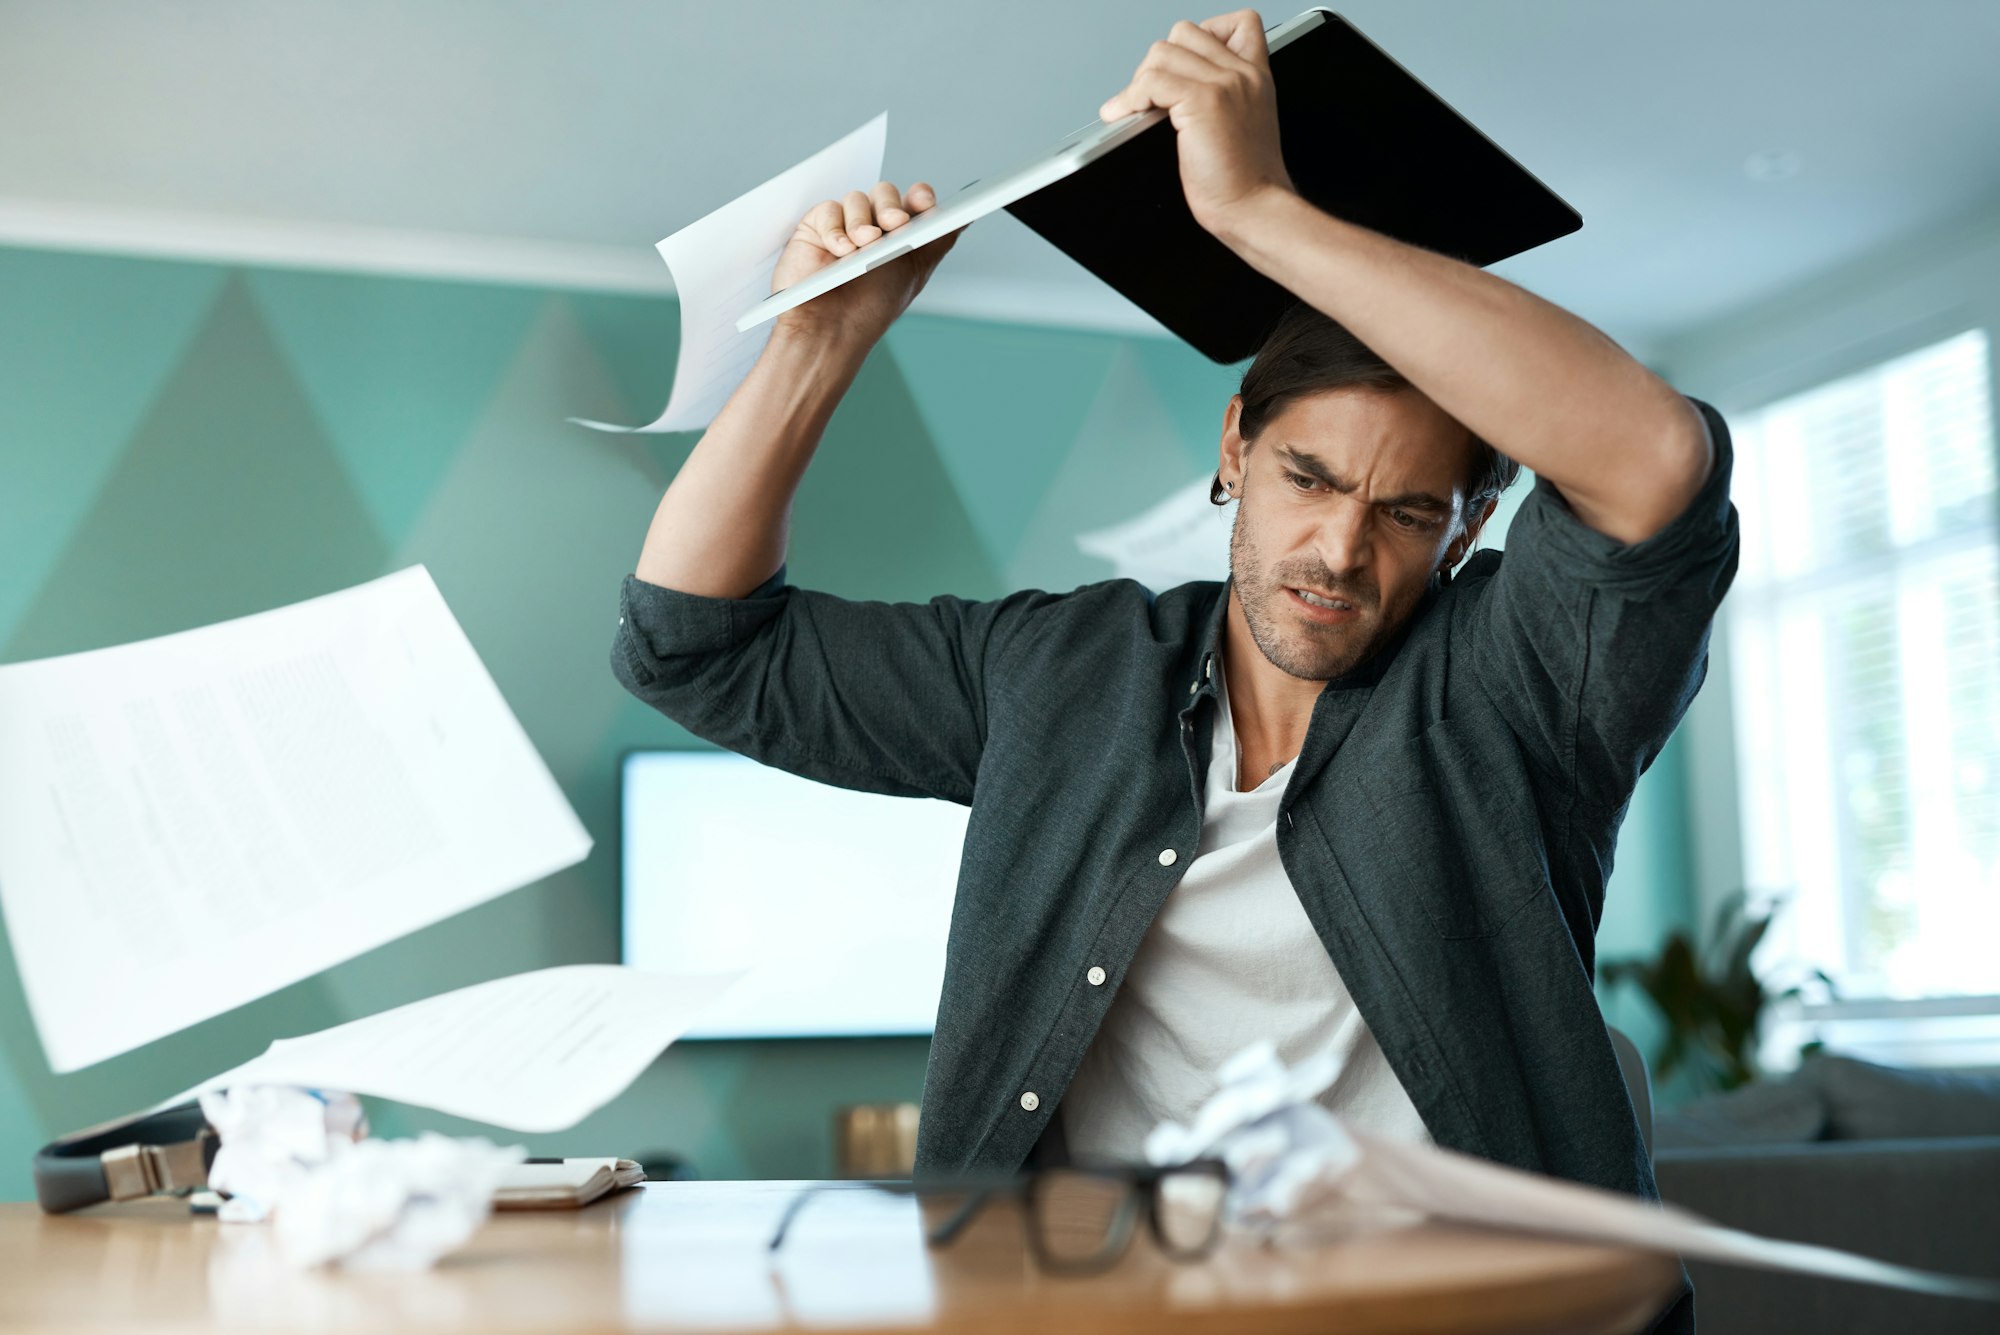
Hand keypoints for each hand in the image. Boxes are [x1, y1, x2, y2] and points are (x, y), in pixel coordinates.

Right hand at [771, 180, 965, 344]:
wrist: (830, 329)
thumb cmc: (872, 307)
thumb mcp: (915, 270)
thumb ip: (939, 239)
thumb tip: (965, 217)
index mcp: (899, 234)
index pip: (912, 201)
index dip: (919, 196)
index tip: (924, 202)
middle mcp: (873, 225)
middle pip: (885, 193)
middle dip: (890, 206)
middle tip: (894, 224)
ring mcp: (844, 224)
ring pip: (857, 198)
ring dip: (862, 221)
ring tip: (863, 246)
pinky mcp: (816, 227)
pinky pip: (829, 210)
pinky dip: (836, 229)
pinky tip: (840, 251)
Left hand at [1097, 10, 1295, 235]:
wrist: (1255, 208)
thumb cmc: (1245, 181)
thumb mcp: (1244, 125)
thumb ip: (1222, 98)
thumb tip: (1169, 89)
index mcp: (1256, 76)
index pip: (1239, 23)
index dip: (1203, 35)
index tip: (1184, 71)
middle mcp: (1243, 73)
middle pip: (1185, 33)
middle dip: (1159, 63)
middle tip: (1151, 99)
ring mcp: (1224, 84)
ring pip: (1163, 52)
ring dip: (1139, 82)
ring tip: (1135, 109)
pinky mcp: (1204, 102)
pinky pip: (1152, 81)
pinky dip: (1130, 98)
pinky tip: (1124, 115)